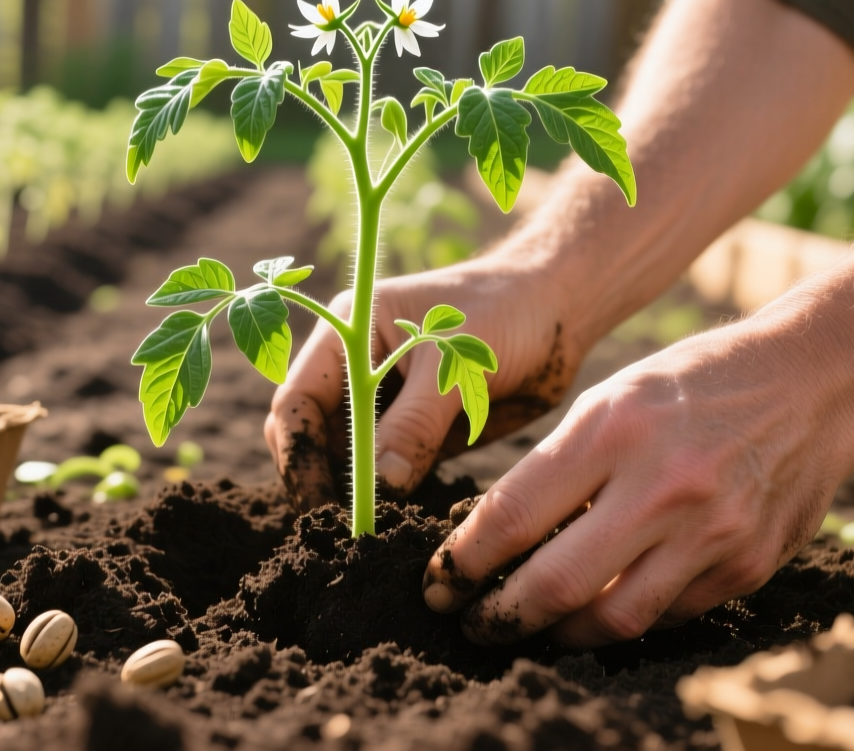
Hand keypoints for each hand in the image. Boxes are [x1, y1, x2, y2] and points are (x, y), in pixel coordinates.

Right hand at [264, 257, 588, 508]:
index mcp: (348, 336)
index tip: (318, 507)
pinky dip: (389, 500)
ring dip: (353, 498)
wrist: (556, 311)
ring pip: (348, 461)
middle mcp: (355, 371)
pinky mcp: (416, 433)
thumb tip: (378, 487)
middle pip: (311, 437)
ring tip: (365, 542)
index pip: (297, 402)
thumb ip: (415, 422)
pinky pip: (390, 473)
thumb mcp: (456, 363)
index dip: (298, 456)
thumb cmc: (505, 311)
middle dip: (317, 483)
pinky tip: (397, 529)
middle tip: (339, 535)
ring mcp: (384, 404)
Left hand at [419, 319, 853, 647]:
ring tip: (531, 628)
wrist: (815, 381)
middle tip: (472, 621)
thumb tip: (495, 537)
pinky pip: (670, 614)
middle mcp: (663, 485)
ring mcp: (712, 532)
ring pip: (613, 617)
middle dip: (500, 615)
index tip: (443, 579)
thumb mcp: (613, 398)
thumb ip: (558, 467)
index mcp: (614, 429)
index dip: (465, 561)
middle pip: (556, 583)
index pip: (513, 517)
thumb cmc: (695, 384)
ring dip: (559, 634)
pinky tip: (601, 611)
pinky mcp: (748, 565)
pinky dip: (626, 618)